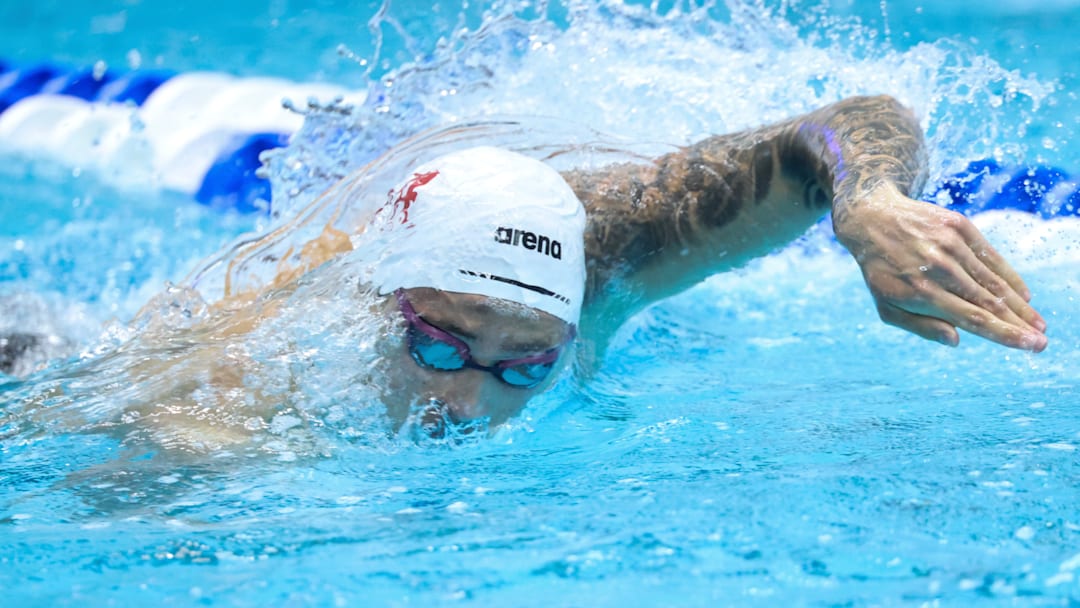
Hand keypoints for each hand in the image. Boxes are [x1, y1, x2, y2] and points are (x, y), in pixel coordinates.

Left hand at [833, 182, 1047, 351]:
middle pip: (989, 302)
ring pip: (994, 280)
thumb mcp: (887, 306)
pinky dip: (1009, 276)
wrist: (872, 218)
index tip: (1031, 346)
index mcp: (921, 292)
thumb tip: (957, 339)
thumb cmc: (879, 271)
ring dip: (1020, 304)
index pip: (974, 318)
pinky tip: (1023, 295)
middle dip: (1019, 324)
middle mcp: (939, 268)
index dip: (1006, 334)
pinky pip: (991, 256)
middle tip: (1042, 341)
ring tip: (1038, 323)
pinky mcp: (959, 226)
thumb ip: (921, 326)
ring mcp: (950, 245)